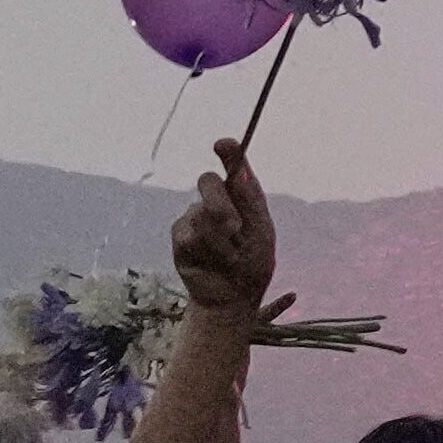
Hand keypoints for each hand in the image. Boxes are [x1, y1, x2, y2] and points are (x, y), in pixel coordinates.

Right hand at [167, 135, 280, 331]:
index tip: (222, 145)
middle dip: (220, 204)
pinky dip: (205, 250)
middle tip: (235, 228)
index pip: (233, 166)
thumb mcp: (261, 232)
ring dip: (220, 240)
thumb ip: (250, 200)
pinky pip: (187, 235)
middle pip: (208, 181)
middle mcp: (216, 201)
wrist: (232, 297)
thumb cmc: (253, 264)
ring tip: (230, 257)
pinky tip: (212, 261)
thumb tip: (240, 170)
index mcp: (241, 196)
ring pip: (199, 213)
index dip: (228, 152)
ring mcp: (195, 217)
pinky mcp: (180, 236)